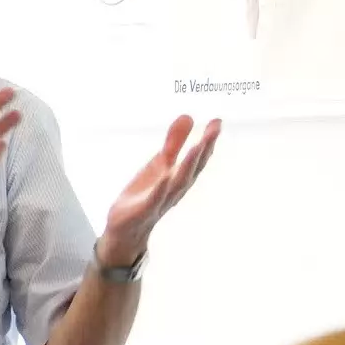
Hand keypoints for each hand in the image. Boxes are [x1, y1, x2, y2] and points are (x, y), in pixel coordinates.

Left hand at [100, 114, 219, 264]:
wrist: (127, 228)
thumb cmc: (148, 193)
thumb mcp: (160, 164)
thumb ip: (174, 142)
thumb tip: (188, 116)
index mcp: (181, 176)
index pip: (198, 158)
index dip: (208, 140)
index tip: (217, 122)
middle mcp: (177, 188)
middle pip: (193, 168)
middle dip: (204, 149)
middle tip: (214, 129)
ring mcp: (162, 200)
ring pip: (178, 182)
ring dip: (188, 165)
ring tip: (196, 147)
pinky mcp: (145, 209)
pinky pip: (155, 198)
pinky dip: (161, 188)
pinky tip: (165, 175)